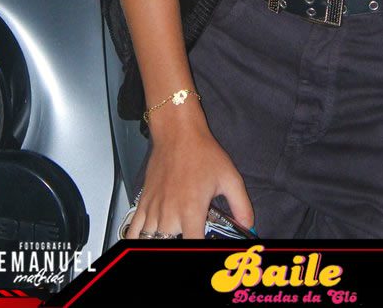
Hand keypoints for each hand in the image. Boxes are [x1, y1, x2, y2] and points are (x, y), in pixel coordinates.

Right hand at [125, 119, 254, 239]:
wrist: (178, 133)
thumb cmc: (202, 153)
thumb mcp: (230, 177)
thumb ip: (241, 205)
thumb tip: (248, 224)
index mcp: (191, 210)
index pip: (192, 245)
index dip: (199, 247)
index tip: (204, 242)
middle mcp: (169, 214)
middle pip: (171, 245)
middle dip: (181, 241)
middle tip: (192, 230)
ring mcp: (153, 210)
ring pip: (152, 240)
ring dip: (164, 239)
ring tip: (175, 232)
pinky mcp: (143, 203)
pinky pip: (134, 231)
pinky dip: (139, 238)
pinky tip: (151, 236)